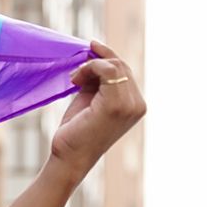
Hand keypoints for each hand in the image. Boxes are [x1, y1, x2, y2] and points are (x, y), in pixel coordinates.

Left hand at [49, 41, 146, 177]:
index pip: (124, 72)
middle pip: (121, 66)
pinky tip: (76, 79)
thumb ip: (97, 80)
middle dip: (96, 62)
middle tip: (75, 73)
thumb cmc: (75, 132)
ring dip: (91, 66)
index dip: (105, 59)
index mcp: (135, 104)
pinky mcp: (117, 105)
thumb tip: (93, 54)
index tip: (89, 49)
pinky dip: (90, 68)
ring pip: (115, 66)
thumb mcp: (89, 99)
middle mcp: (138, 105)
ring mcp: (130, 105)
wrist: (68, 157)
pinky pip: (108, 70)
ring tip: (74, 79)